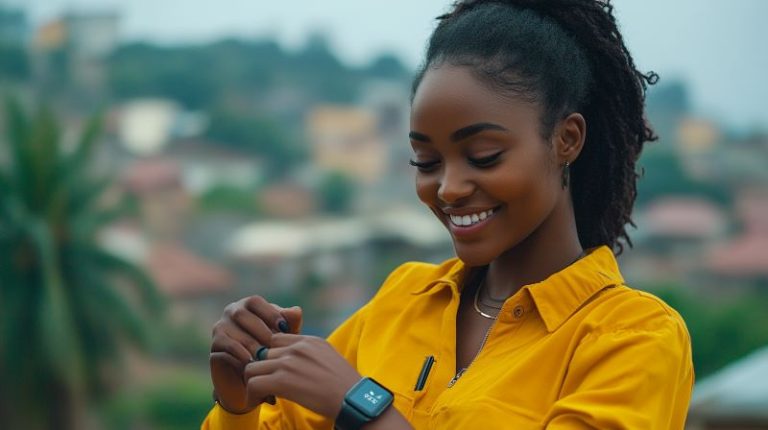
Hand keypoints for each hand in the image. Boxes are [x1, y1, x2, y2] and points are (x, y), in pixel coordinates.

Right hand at [209, 295, 302, 412]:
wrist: (257, 375)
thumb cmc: (274, 348)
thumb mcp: (286, 335)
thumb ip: (291, 322)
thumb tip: (296, 311)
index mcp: (248, 305)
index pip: (255, 302)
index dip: (270, 313)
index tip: (285, 328)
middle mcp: (231, 312)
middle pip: (242, 314)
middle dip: (261, 330)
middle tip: (275, 345)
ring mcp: (220, 328)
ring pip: (234, 332)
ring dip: (252, 345)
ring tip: (266, 357)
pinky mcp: (215, 347)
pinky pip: (226, 347)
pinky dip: (241, 354)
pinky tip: (253, 363)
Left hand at [243, 333, 361, 418]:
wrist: (353, 399)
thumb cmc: (344, 385)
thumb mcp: (329, 358)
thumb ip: (310, 354)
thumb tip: (297, 363)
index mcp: (308, 340)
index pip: (274, 339)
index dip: (269, 356)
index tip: (272, 371)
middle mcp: (297, 347)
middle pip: (261, 353)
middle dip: (260, 370)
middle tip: (265, 386)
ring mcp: (288, 362)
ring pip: (252, 367)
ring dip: (253, 383)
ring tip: (261, 395)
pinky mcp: (282, 380)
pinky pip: (253, 384)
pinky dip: (252, 396)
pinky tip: (260, 402)